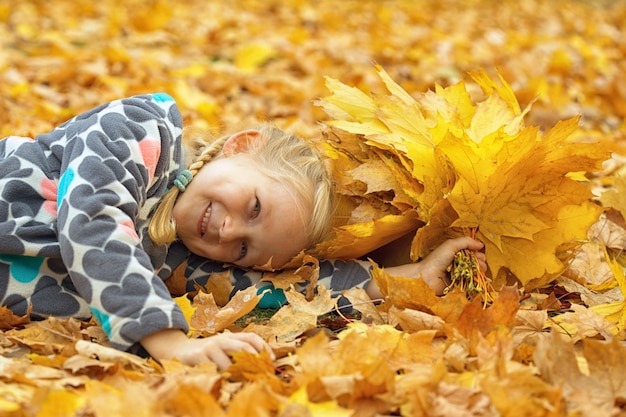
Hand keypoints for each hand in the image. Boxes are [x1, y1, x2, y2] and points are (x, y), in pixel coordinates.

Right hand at [141, 329, 274, 369]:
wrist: (179, 349)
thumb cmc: (206, 353)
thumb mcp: (223, 348)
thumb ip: (237, 352)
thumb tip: (260, 364)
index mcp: (230, 336)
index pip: (252, 337)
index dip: (264, 347)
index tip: (272, 361)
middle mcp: (222, 339)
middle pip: (245, 346)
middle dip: (256, 361)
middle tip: (262, 374)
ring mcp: (211, 347)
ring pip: (230, 362)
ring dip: (236, 374)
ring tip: (239, 381)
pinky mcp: (199, 356)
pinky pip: (214, 369)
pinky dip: (220, 377)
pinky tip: (221, 381)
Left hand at [366, 237, 485, 296]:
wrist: (427, 277)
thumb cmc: (436, 259)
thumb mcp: (450, 245)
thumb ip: (466, 241)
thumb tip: (481, 244)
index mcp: (457, 253)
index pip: (473, 253)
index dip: (479, 254)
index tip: (479, 255)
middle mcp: (459, 264)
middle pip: (476, 263)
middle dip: (481, 262)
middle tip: (478, 263)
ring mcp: (460, 275)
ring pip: (476, 273)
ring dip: (479, 271)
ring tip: (477, 270)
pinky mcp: (459, 285)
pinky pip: (471, 283)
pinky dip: (475, 281)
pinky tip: (476, 279)